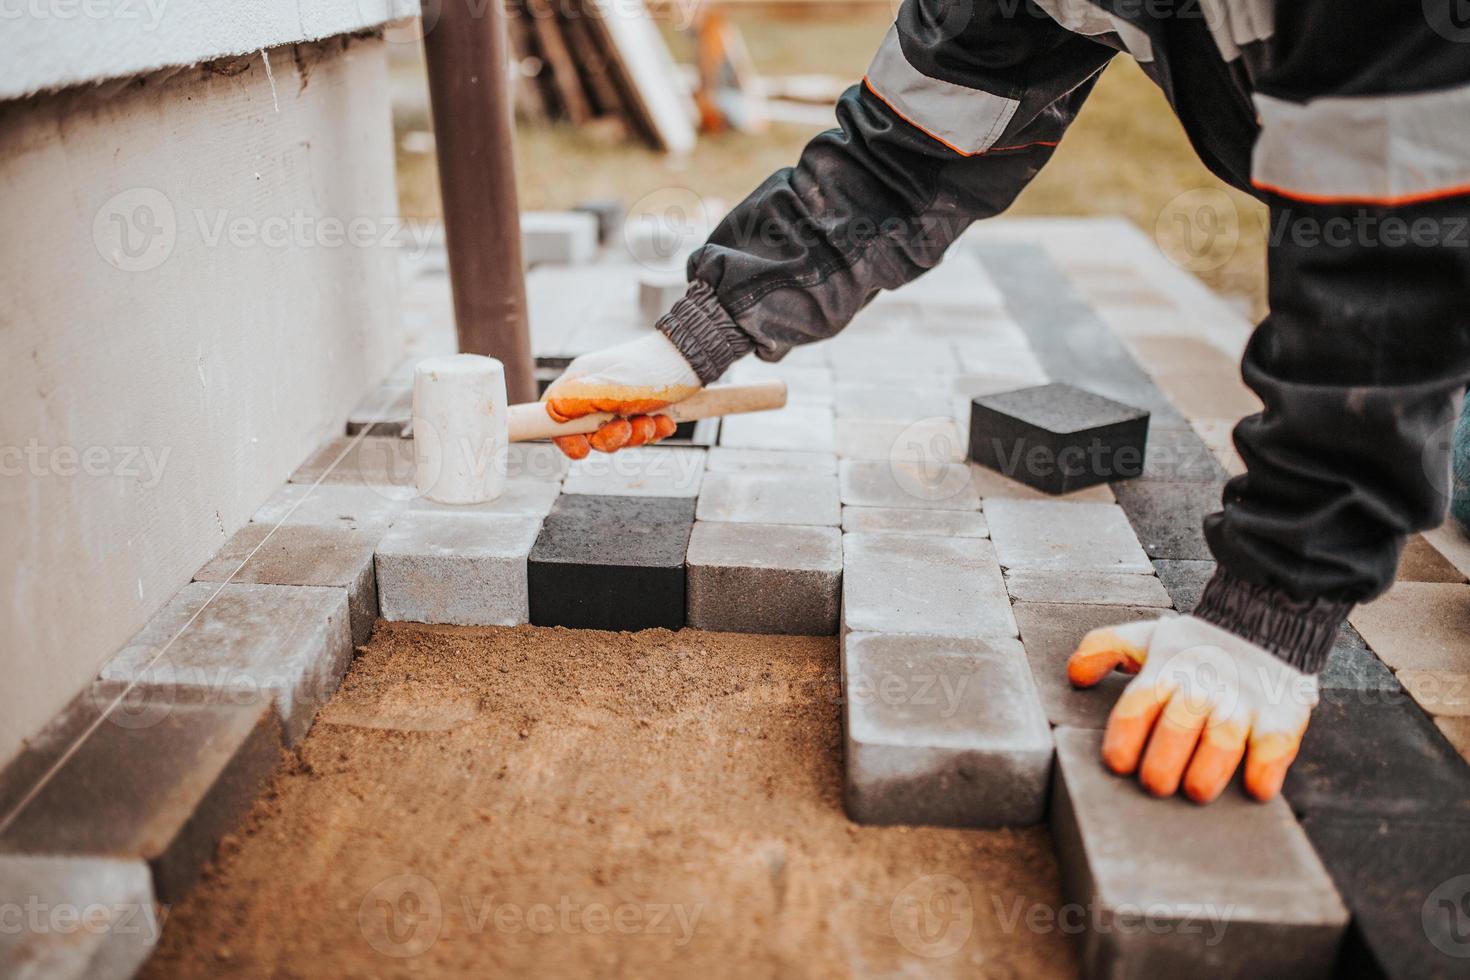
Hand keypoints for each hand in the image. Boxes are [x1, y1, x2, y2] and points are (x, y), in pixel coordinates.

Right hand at [542, 333, 701, 457]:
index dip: (563, 437)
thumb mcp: (613, 388)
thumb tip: (551, 411)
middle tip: (629, 429)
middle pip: (587, 432)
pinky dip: (652, 431)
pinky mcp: (640, 407)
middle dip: (610, 439)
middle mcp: (596, 391)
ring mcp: (618, 400)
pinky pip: (637, 431)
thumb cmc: (652, 370)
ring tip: (653, 422)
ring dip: (636, 436)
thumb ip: (580, 400)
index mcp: (582, 382)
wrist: (694, 358)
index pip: (555, 414)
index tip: (582, 449)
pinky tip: (666, 421)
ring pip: (615, 435)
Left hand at [1066, 616, 1316, 803]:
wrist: (1264, 625)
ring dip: (1208, 770)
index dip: (1125, 738)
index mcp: (1166, 671)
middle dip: (1162, 762)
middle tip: (1155, 785)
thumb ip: (1104, 648)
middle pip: (1176, 727)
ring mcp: (1242, 702)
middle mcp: (1202, 687)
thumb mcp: (1146, 638)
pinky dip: (1266, 768)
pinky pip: (1274, 745)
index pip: (1137, 706)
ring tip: (1196, 791)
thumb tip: (1075, 675)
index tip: (1118, 764)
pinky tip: (1256, 788)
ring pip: (1223, 739)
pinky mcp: (1281, 715)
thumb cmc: (1195, 646)